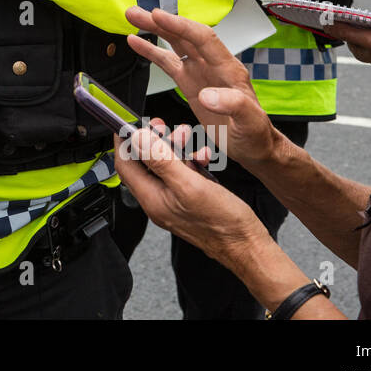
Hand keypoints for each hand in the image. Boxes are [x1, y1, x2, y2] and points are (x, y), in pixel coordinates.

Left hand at [114, 124, 265, 267]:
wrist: (246, 245)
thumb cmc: (222, 223)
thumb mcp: (190, 184)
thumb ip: (161, 160)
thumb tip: (138, 138)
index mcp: (152, 199)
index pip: (125, 165)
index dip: (124, 142)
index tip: (129, 124)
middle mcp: (158, 201)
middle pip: (143, 163)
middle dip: (152, 140)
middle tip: (162, 126)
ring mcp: (173, 202)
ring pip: (164, 166)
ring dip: (174, 148)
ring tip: (186, 136)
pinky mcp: (188, 201)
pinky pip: (182, 175)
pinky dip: (190, 161)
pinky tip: (202, 157)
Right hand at [123, 5, 278, 166]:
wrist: (253, 146)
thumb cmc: (255, 133)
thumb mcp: (250, 122)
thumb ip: (233, 105)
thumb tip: (207, 95)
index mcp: (229, 69)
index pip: (203, 38)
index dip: (180, 26)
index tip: (159, 17)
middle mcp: (213, 66)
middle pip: (184, 36)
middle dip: (160, 23)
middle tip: (137, 14)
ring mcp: (200, 73)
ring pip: (174, 45)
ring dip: (154, 31)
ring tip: (133, 18)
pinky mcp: (190, 83)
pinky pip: (168, 62)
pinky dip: (152, 51)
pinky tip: (137, 43)